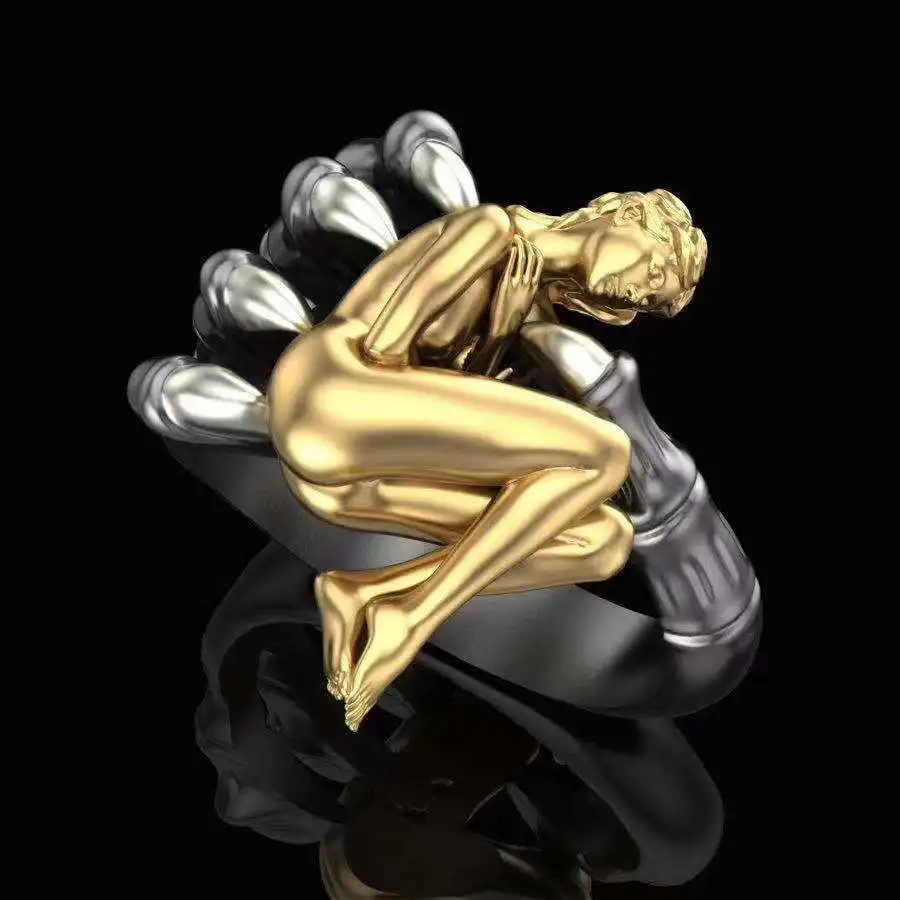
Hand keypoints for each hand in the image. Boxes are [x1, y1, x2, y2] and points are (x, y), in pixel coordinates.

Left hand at [469, 235, 542, 375]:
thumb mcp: (526, 303)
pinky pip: (511, 265)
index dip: (535, 250)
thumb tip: (528, 283)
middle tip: (520, 237)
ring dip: (519, 245)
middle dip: (527, 244)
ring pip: (522, 258)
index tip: (530, 244)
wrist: (505, 329)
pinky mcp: (506, 284)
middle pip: (532, 257)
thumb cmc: (514, 318)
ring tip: (514, 238)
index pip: (539, 263)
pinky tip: (510, 248)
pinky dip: (512, 254)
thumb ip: (528, 290)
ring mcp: (517, 283)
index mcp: (534, 287)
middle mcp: (528, 283)